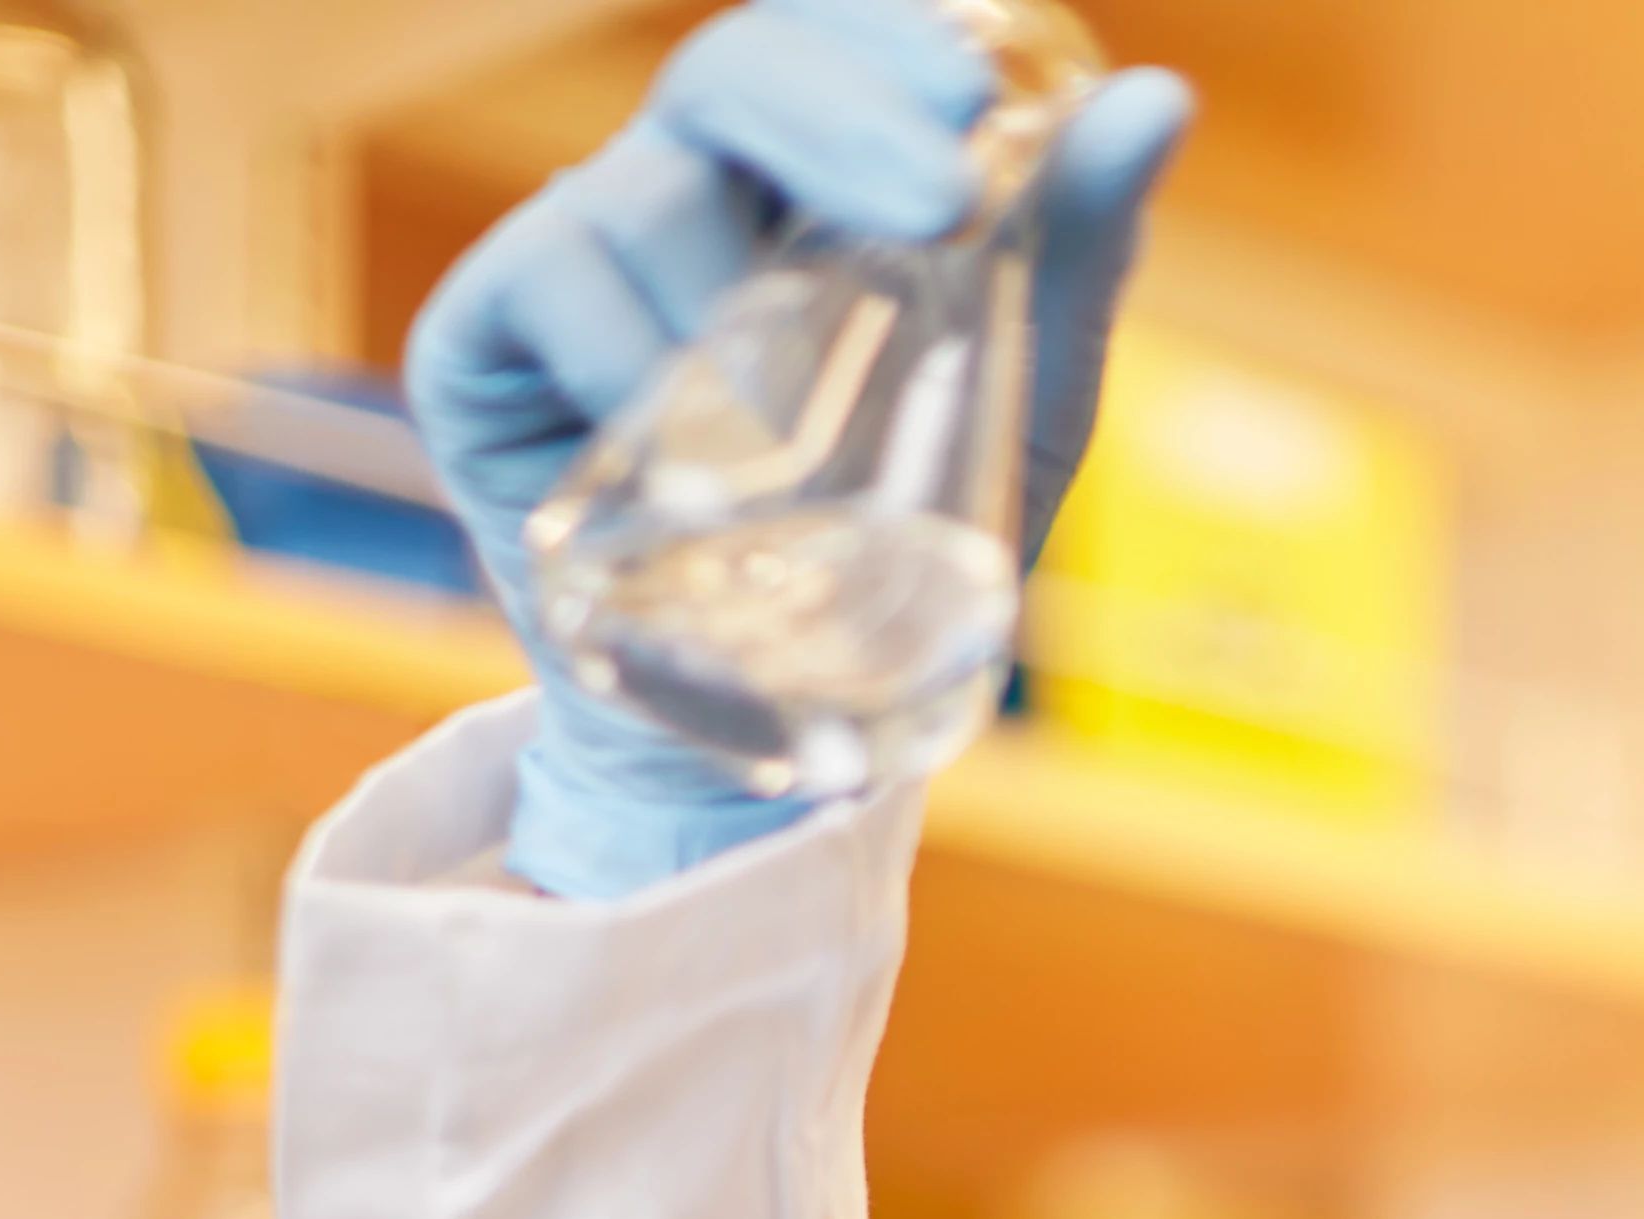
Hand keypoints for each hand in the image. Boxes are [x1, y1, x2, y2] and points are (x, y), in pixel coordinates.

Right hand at [402, 0, 1190, 896]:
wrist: (780, 723)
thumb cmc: (897, 542)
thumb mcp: (1016, 400)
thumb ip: (1077, 249)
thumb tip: (1162, 99)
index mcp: (800, 179)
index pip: (823, 46)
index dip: (880, 39)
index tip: (972, 92)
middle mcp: (683, 193)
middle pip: (728, 77)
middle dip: (839, 119)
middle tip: (941, 201)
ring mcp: (576, 257)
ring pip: (646, 197)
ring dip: (742, 308)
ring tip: (801, 435)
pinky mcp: (481, 341)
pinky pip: (547, 286)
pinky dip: (627, 366)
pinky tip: (683, 461)